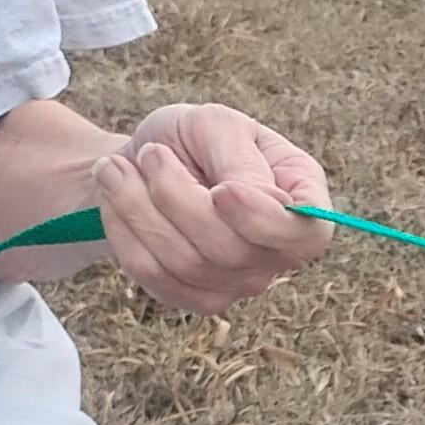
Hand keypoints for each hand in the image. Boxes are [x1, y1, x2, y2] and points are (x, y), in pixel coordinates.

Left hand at [94, 103, 332, 314]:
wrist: (143, 166)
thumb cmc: (189, 141)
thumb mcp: (216, 126)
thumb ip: (243, 161)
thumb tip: (266, 202)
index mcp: (302, 200)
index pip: (307, 235)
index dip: (262, 222)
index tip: (221, 191)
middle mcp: (281, 251)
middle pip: (234, 252)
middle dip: (176, 198)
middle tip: (151, 154)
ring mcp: (243, 282)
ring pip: (189, 264)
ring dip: (139, 208)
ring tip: (117, 170)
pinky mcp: (200, 298)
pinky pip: (156, 276)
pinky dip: (126, 231)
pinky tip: (118, 201)